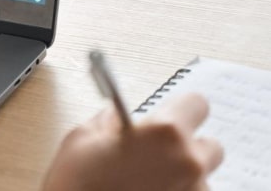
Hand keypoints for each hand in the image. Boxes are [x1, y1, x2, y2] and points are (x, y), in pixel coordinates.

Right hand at [42, 93, 222, 190]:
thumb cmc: (77, 186)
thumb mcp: (81, 139)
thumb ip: (109, 121)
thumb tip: (118, 119)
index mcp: (165, 134)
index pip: (197, 104)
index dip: (180, 109)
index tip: (168, 115)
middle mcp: (188, 163)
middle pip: (209, 145)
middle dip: (186, 147)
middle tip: (154, 154)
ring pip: (200, 178)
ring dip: (180, 177)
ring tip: (145, 183)